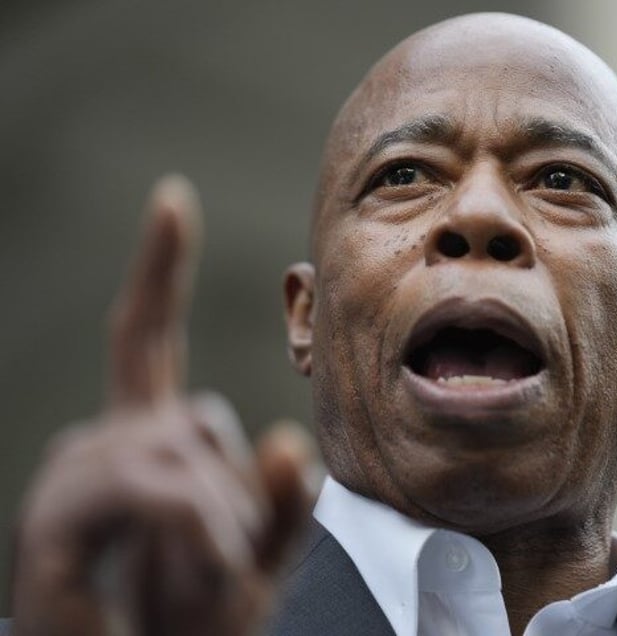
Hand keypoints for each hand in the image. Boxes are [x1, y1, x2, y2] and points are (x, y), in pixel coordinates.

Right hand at [11, 176, 307, 635]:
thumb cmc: (198, 615)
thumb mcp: (261, 553)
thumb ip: (282, 500)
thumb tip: (283, 438)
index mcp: (147, 438)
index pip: (148, 336)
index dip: (161, 268)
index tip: (173, 198)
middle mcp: (99, 444)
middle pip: (193, 418)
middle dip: (228, 497)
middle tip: (223, 566)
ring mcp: (69, 482)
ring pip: (175, 454)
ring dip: (213, 524)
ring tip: (202, 577)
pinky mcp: (51, 529)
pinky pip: (147, 492)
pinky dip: (192, 533)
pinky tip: (194, 568)